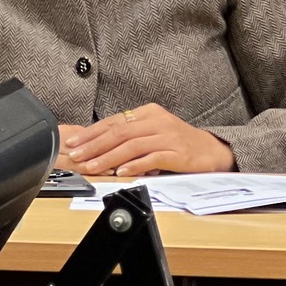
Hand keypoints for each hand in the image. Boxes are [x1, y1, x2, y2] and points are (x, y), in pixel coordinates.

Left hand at [57, 104, 236, 177]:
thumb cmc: (179, 143)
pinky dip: (134, 166)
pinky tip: (121, 172)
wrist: (212, 151)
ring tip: (91, 167)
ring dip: (108, 158)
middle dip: (94, 145)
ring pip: (131, 145)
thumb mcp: (154, 132)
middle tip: (76, 155)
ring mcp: (167, 136)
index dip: (91, 132)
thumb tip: (98, 146)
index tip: (73, 142)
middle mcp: (157, 121)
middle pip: (119, 132)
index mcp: (148, 112)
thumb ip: (131, 136)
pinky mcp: (177, 153)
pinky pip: (152, 158)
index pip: (113, 121)